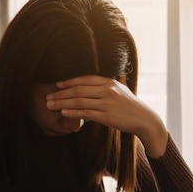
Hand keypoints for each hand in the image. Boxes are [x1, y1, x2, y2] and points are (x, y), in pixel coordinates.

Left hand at [46, 75, 167, 157]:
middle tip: (48, 97)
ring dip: (62, 103)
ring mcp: (107, 103)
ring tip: (50, 105)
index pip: (85, 79)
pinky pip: (86, 113)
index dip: (69, 81)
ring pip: (79, 101)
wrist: (144, 119)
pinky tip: (63, 113)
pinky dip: (73, 113)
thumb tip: (120, 71)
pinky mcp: (107, 116)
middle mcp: (107, 90)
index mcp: (109, 82)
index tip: (57, 84)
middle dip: (61, 93)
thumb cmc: (132, 105)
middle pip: (79, 90)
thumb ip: (119, 80)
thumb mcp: (125, 89)